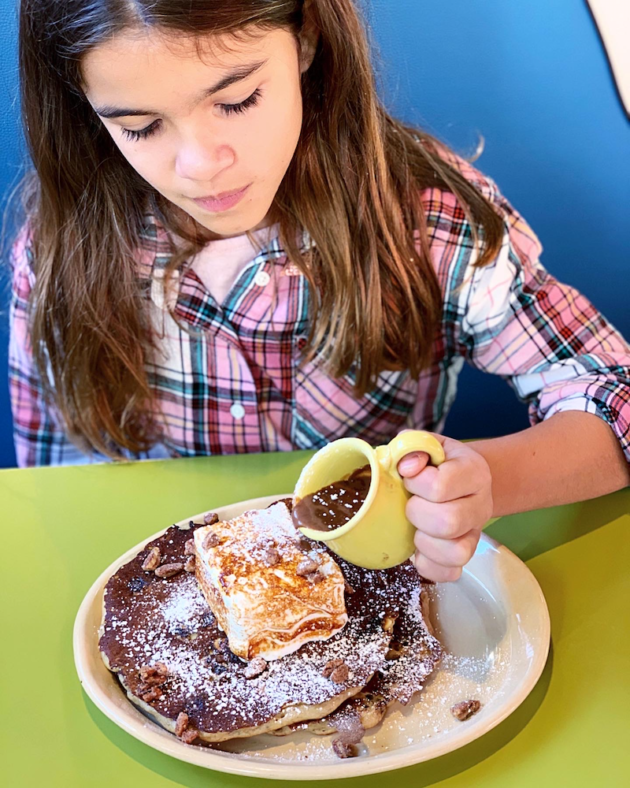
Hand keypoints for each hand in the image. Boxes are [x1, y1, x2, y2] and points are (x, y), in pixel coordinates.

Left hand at [397, 434, 492, 582]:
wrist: (463, 480)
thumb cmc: (438, 462)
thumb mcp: (427, 444)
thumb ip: (411, 445)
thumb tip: (406, 466)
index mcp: (474, 471)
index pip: (440, 485)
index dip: (416, 483)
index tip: (410, 477)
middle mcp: (481, 504)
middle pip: (449, 521)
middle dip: (418, 513)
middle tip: (411, 504)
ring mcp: (476, 533)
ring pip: (456, 552)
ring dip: (424, 542)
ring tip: (416, 527)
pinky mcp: (466, 557)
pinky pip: (451, 573)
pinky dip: (429, 565)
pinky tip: (419, 548)